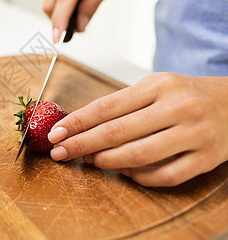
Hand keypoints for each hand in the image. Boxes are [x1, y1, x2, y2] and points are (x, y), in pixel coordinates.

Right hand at [43, 0, 139, 41]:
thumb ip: (93, 5)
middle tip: (75, 32)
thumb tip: (80, 26)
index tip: (57, 38)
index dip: (60, 21)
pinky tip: (72, 10)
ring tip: (77, 19)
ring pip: (49, 3)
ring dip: (59, 16)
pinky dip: (60, 8)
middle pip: (51, 4)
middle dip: (60, 22)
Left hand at [47, 72, 227, 186]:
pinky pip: (165, 176)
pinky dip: (139, 177)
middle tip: (60, 152)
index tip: (56, 133)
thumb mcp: (155, 87)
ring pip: (138, 155)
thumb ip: (122, 104)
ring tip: (91, 160)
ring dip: (107, 161)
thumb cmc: (186, 94)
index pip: (107, 107)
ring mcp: (194, 134)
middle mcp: (177, 107)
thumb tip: (81, 125)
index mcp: (159, 85)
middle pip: (117, 132)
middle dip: (82, 144)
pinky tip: (126, 172)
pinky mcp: (207, 158)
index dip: (77, 122)